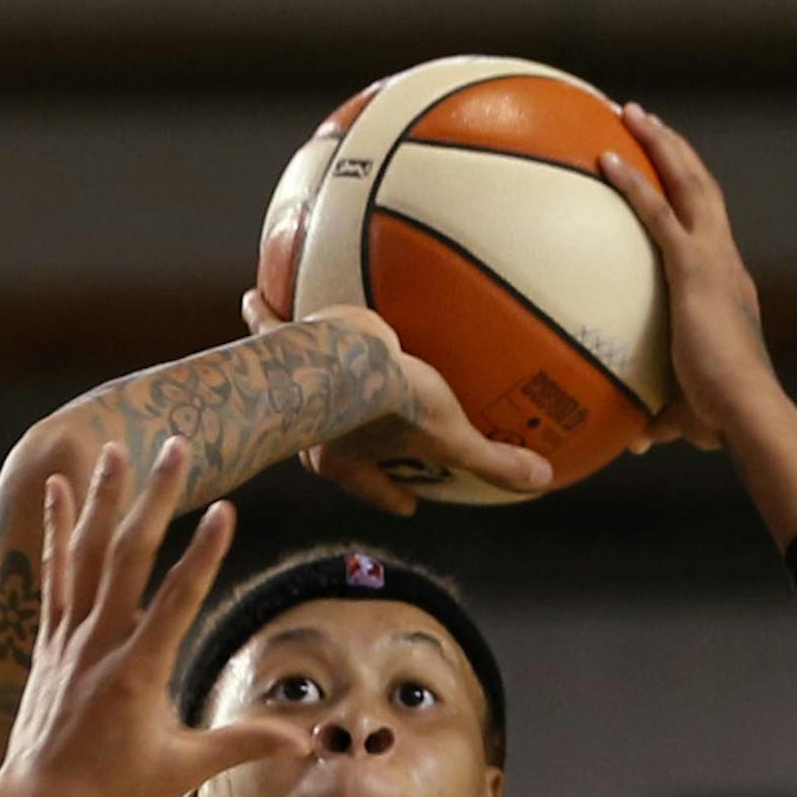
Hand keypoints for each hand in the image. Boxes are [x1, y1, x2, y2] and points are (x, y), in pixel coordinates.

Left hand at [0, 439, 304, 796]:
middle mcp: (100, 644)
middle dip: (155, 499)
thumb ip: (242, 744)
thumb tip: (304, 742)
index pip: (178, 600)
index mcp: (137, 673)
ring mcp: (70, 637)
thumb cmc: (110, 791)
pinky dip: (56, 528)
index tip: (228, 508)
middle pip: (129, 557)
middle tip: (176, 447)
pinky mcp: (49, 639)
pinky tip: (58, 486)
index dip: (205, 553)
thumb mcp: (182, 771)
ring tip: (117, 448)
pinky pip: (53, 572)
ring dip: (103, 498)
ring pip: (86, 554)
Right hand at [240, 293, 550, 515]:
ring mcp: (295, 391)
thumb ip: (492, 459)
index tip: (408, 502)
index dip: (392, 495)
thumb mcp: (451, 436)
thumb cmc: (393, 405)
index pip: (376, 487)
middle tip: (351, 433)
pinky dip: (261, 314)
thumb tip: (543, 480)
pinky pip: (268, 327)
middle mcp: (315, 431)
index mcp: (351, 459)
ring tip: (299, 367)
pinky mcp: (283, 345)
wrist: (341, 359)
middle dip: (335, 444)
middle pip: (326, 445)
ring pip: (299, 396)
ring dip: (300, 387)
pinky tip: (253, 294)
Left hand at [598, 107, 778, 452]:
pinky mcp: (695, 268)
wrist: (746, 409)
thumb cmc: (722, 420)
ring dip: (661, 144)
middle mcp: (727, 262)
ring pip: (689, 182)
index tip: (673, 176)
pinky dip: (634, 183)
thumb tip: (636, 441)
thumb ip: (659, 419)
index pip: (710, 230)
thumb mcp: (684, 414)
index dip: (693, 197)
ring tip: (632, 112)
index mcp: (728, 288)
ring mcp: (714, 259)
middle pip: (704, 188)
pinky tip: (607, 160)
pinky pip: (659, 214)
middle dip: (676, 150)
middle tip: (647, 121)